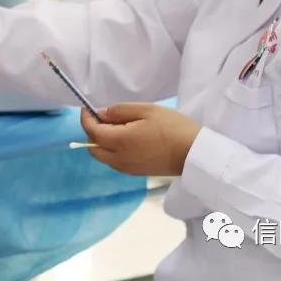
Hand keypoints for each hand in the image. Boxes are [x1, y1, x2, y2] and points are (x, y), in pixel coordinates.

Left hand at [80, 103, 201, 176]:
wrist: (194, 154)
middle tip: (105, 118)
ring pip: (103, 156)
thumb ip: (119, 111)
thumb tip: (100, 114)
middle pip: (92, 148)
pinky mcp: (136, 173)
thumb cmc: (172, 127)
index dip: (86, 118)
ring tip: (120, 127)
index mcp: (120, 142)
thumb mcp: (146, 110)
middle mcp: (119, 159)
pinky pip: (114, 162)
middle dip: (92, 132)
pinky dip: (112, 150)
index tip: (87, 108)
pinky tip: (128, 139)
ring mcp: (127, 169)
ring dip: (102, 142)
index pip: (91, 131)